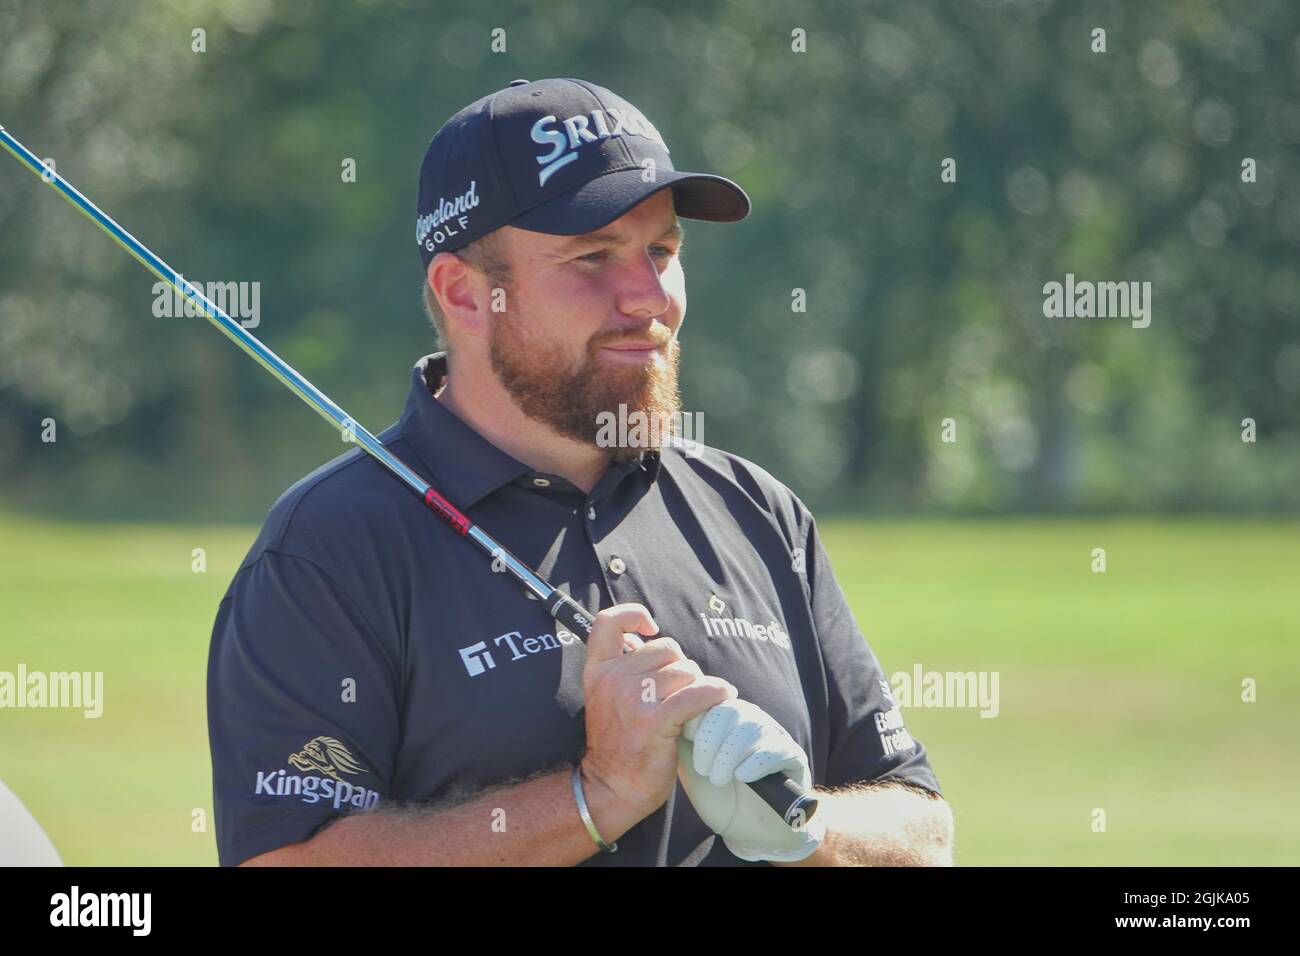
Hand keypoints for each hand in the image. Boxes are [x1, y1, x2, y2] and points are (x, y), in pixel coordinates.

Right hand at [580, 604, 737, 834]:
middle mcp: (613, 679)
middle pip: (666, 648)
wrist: (610, 788)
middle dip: (681, 666)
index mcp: (598, 671)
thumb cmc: (617, 745)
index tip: (650, 626)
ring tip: (696, 703)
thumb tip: (649, 640)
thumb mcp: (607, 698)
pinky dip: (717, 692)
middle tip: (681, 691)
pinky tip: (723, 696)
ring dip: (698, 684)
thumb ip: (624, 668)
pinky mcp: (656, 720)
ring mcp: (634, 699)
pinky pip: (698, 693)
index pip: (608, 622)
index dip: (632, 615)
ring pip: (685, 670)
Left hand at [677, 699, 825, 862]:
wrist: (746, 829)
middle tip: (703, 769)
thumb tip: (666, 714)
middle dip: (711, 740)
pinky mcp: (794, 756)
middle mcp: (752, 720)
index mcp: (727, 718)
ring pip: (753, 728)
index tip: (687, 743)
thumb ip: (681, 740)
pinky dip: (755, 763)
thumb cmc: (717, 796)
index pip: (711, 700)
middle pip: (731, 711)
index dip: (697, 720)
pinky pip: (776, 749)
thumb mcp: (691, 766)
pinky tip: (743, 777)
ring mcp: (775, 736)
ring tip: (718, 779)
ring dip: (730, 755)